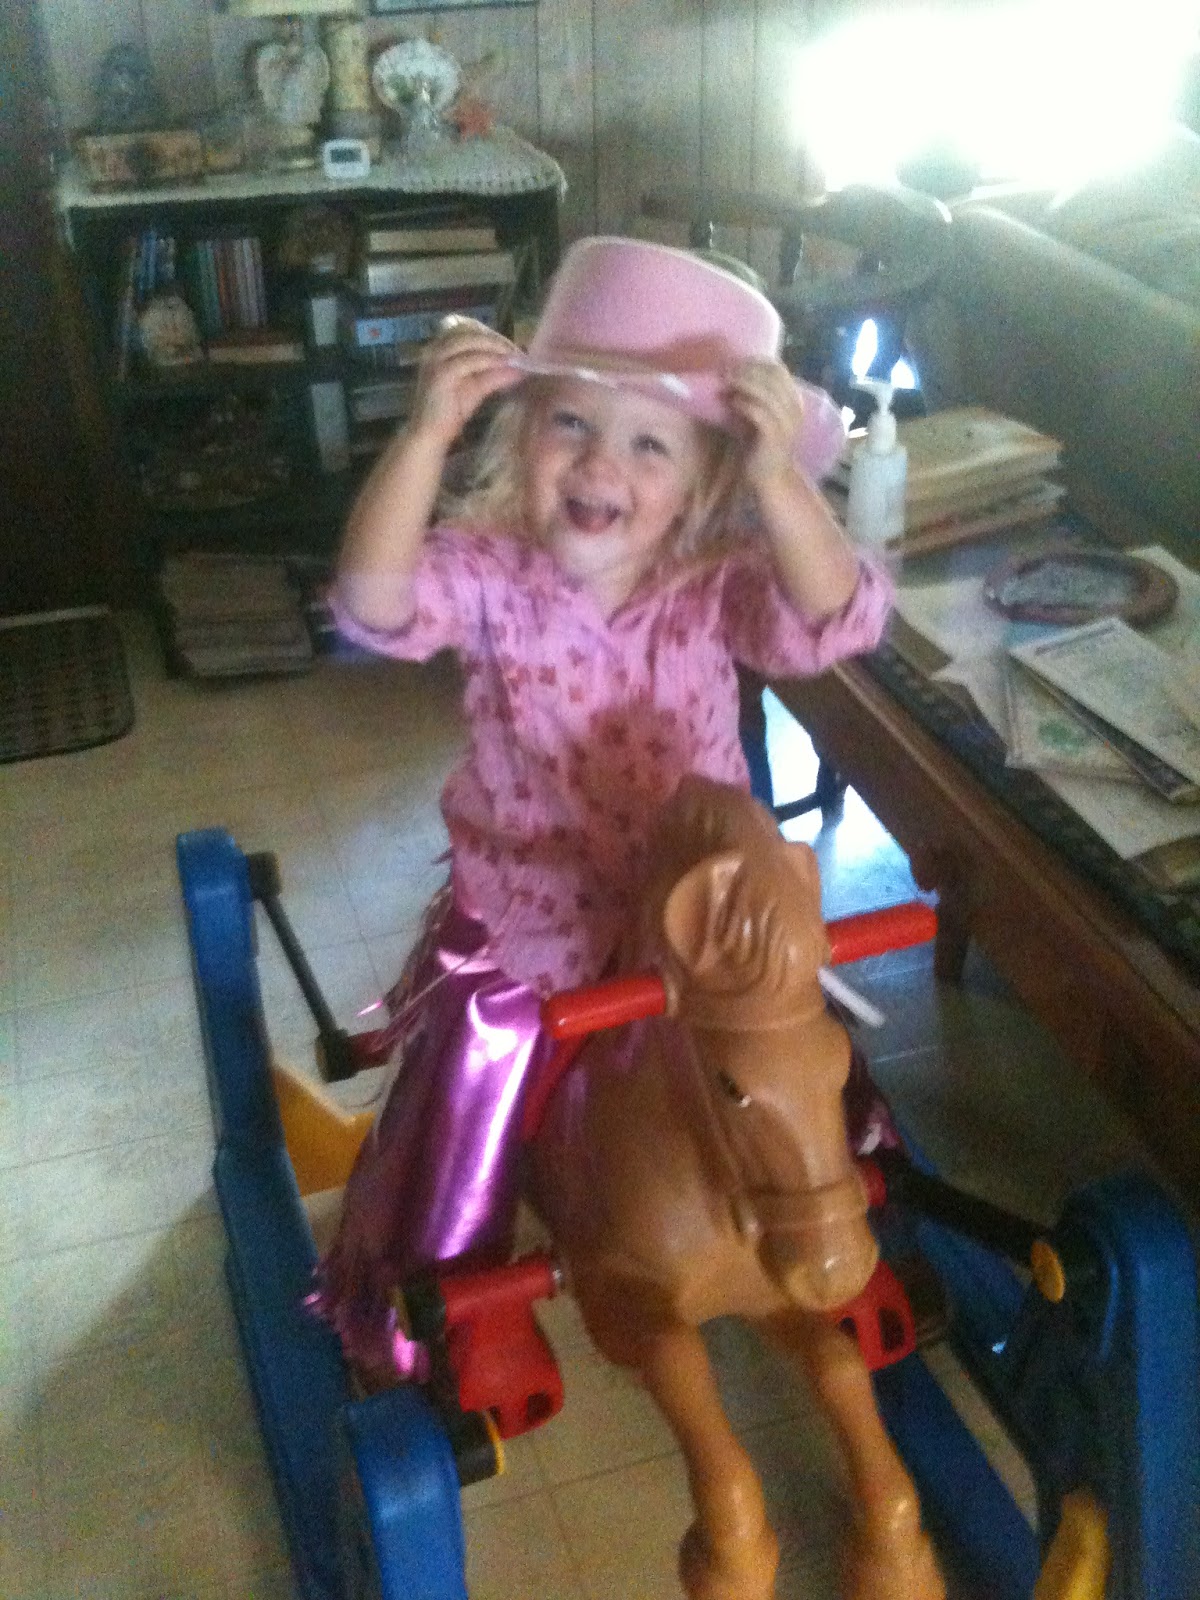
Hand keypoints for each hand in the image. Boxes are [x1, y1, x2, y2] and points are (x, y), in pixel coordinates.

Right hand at [409, 316, 524, 449]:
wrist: (428, 436)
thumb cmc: (449, 414)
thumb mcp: (475, 387)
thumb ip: (493, 374)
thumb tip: (519, 366)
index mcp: (439, 348)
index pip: (467, 327)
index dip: (491, 334)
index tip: (512, 346)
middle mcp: (435, 348)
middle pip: (470, 330)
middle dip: (497, 339)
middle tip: (519, 352)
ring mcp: (436, 359)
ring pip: (471, 341)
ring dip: (497, 347)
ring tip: (516, 358)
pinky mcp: (441, 373)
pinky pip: (471, 360)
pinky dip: (492, 362)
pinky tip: (507, 369)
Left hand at [724, 358, 804, 492]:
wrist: (770, 478)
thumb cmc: (761, 445)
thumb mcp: (759, 415)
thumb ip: (753, 396)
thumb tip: (730, 374)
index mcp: (793, 400)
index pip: (778, 369)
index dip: (756, 362)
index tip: (735, 362)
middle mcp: (794, 408)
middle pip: (772, 376)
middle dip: (746, 369)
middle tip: (725, 371)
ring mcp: (787, 422)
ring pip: (767, 391)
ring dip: (743, 383)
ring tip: (726, 382)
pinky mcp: (775, 435)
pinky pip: (759, 412)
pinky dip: (744, 403)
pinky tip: (732, 403)